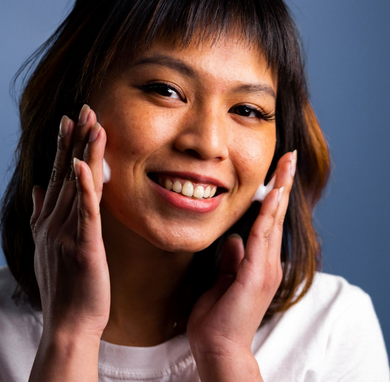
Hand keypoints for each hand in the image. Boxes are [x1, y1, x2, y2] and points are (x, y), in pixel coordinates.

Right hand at [30, 104, 110, 340]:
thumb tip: (37, 188)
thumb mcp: (46, 246)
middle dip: (74, 140)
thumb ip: (41, 214)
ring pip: (77, 186)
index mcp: (48, 221)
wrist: (68, 323)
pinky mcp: (82, 247)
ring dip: (84, 153)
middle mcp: (53, 222)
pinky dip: (82, 187)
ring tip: (92, 124)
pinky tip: (82, 164)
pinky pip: (84, 212)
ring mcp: (65, 233)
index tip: (69, 120)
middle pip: (65, 173)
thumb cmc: (63, 285)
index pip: (57, 175)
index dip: (63, 147)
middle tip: (83, 109)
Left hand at [187, 151, 296, 378]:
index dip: (273, 195)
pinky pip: (261, 238)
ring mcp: (264, 269)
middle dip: (283, 185)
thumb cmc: (217, 317)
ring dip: (279, 192)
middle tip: (289, 158)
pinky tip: (271, 195)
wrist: (218, 348)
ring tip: (285, 166)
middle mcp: (267, 263)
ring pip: (273, 222)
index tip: (276, 172)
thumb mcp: (222, 280)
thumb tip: (233, 240)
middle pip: (277, 216)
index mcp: (259, 263)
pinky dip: (267, 215)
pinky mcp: (255, 275)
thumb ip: (231, 259)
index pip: (269, 222)